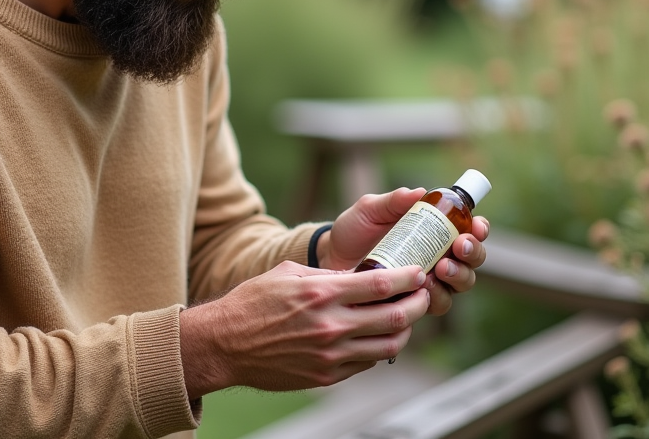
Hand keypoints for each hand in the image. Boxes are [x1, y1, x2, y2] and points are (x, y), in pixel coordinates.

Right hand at [179, 261, 429, 397]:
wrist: (225, 344)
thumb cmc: (252, 302)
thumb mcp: (288, 273)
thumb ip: (326, 275)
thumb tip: (359, 275)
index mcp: (321, 293)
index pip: (381, 285)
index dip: (408, 278)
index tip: (419, 272)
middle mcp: (330, 325)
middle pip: (394, 316)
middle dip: (417, 304)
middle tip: (423, 295)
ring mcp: (330, 354)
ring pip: (388, 346)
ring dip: (405, 331)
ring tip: (406, 318)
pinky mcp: (326, 376)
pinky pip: (366, 363)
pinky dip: (379, 349)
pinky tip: (377, 336)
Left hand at [315, 188, 489, 314]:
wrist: (330, 259)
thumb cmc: (354, 230)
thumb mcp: (370, 209)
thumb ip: (393, 201)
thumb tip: (419, 192)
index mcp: (434, 229)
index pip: (469, 229)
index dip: (480, 229)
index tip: (476, 227)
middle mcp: (439, 255)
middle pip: (474, 259)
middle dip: (473, 253)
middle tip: (459, 247)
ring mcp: (430, 280)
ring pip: (461, 284)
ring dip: (458, 276)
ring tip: (439, 268)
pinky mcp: (415, 301)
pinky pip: (437, 304)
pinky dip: (435, 297)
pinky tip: (422, 288)